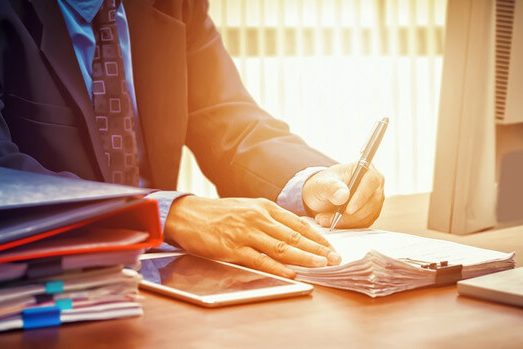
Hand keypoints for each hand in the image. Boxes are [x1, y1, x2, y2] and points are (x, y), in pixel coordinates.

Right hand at [164, 196, 341, 277]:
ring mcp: (245, 233)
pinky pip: (260, 259)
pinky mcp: (232, 248)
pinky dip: (277, 267)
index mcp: (263, 207)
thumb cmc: (219, 214)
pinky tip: (291, 273)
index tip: (331, 246)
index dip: (316, 236)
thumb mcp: (248, 208)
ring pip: (281, 247)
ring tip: (321, 265)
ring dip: (304, 257)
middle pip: (294, 235)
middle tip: (334, 258)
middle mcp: (257, 218)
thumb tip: (295, 231)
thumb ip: (270, 219)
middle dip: (317, 248)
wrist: (187, 215)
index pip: (297, 222)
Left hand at [303, 162, 384, 228]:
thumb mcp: (320, 185)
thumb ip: (330, 187)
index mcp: (364, 169)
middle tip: (326, 218)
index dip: (361, 196)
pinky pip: (364, 223)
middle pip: (371, 201)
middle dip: (349, 215)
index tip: (348, 210)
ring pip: (367, 215)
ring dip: (345, 222)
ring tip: (324, 219)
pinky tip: (333, 222)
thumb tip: (343, 195)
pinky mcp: (371, 213)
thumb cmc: (322, 186)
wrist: (321, 198)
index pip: (371, 181)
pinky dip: (348, 226)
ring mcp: (375, 199)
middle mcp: (374, 183)